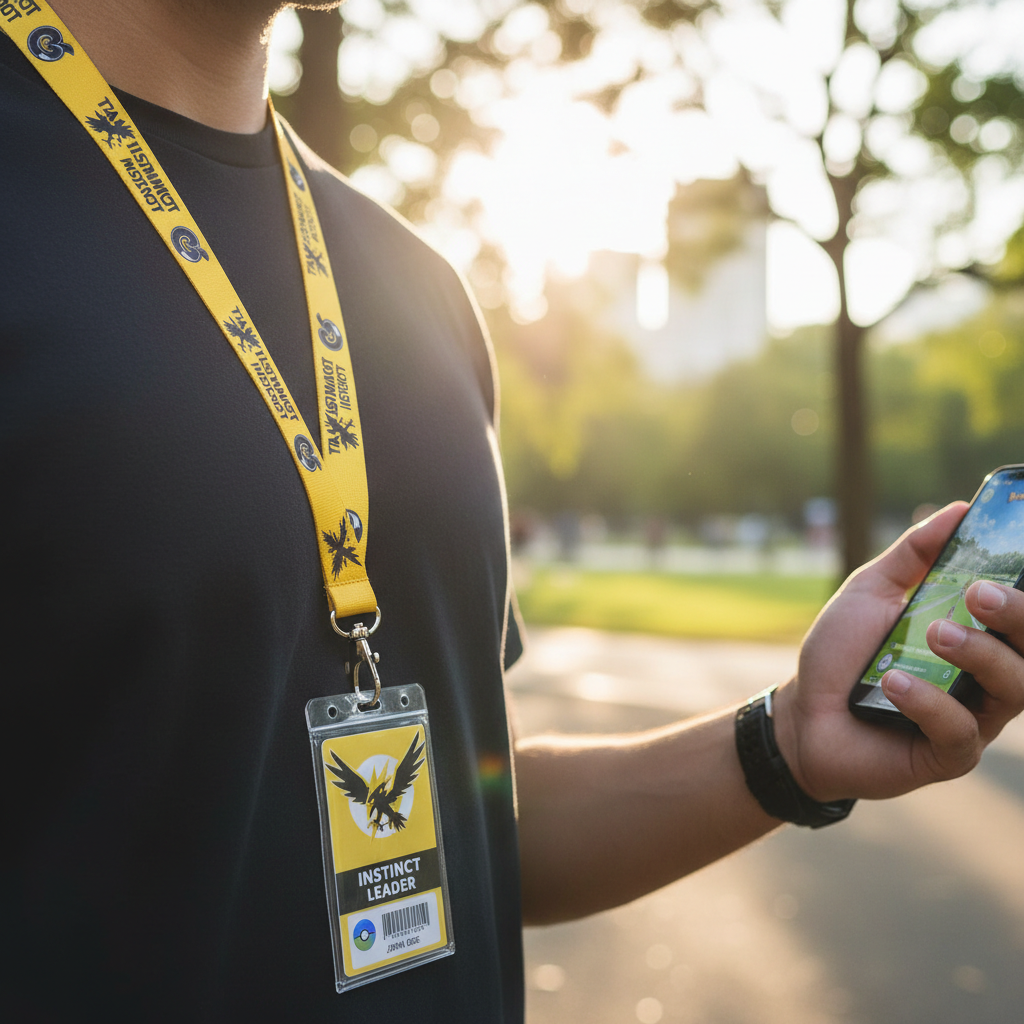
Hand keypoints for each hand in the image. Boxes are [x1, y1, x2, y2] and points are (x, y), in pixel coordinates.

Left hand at [772, 503, 1023, 801]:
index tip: (1020, 555)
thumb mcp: (872, 591)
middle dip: (1018, 616)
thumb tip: (959, 509)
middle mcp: (988, 677)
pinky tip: (893, 681)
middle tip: (979, 593)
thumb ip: (914, 553)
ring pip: (1015, 689)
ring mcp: (973, 718)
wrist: (802, 712)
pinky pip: (960, 730)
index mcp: (979, 636)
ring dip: (979, 654)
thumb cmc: (842, 653)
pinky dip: (930, 701)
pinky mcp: (948, 755)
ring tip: (933, 633)